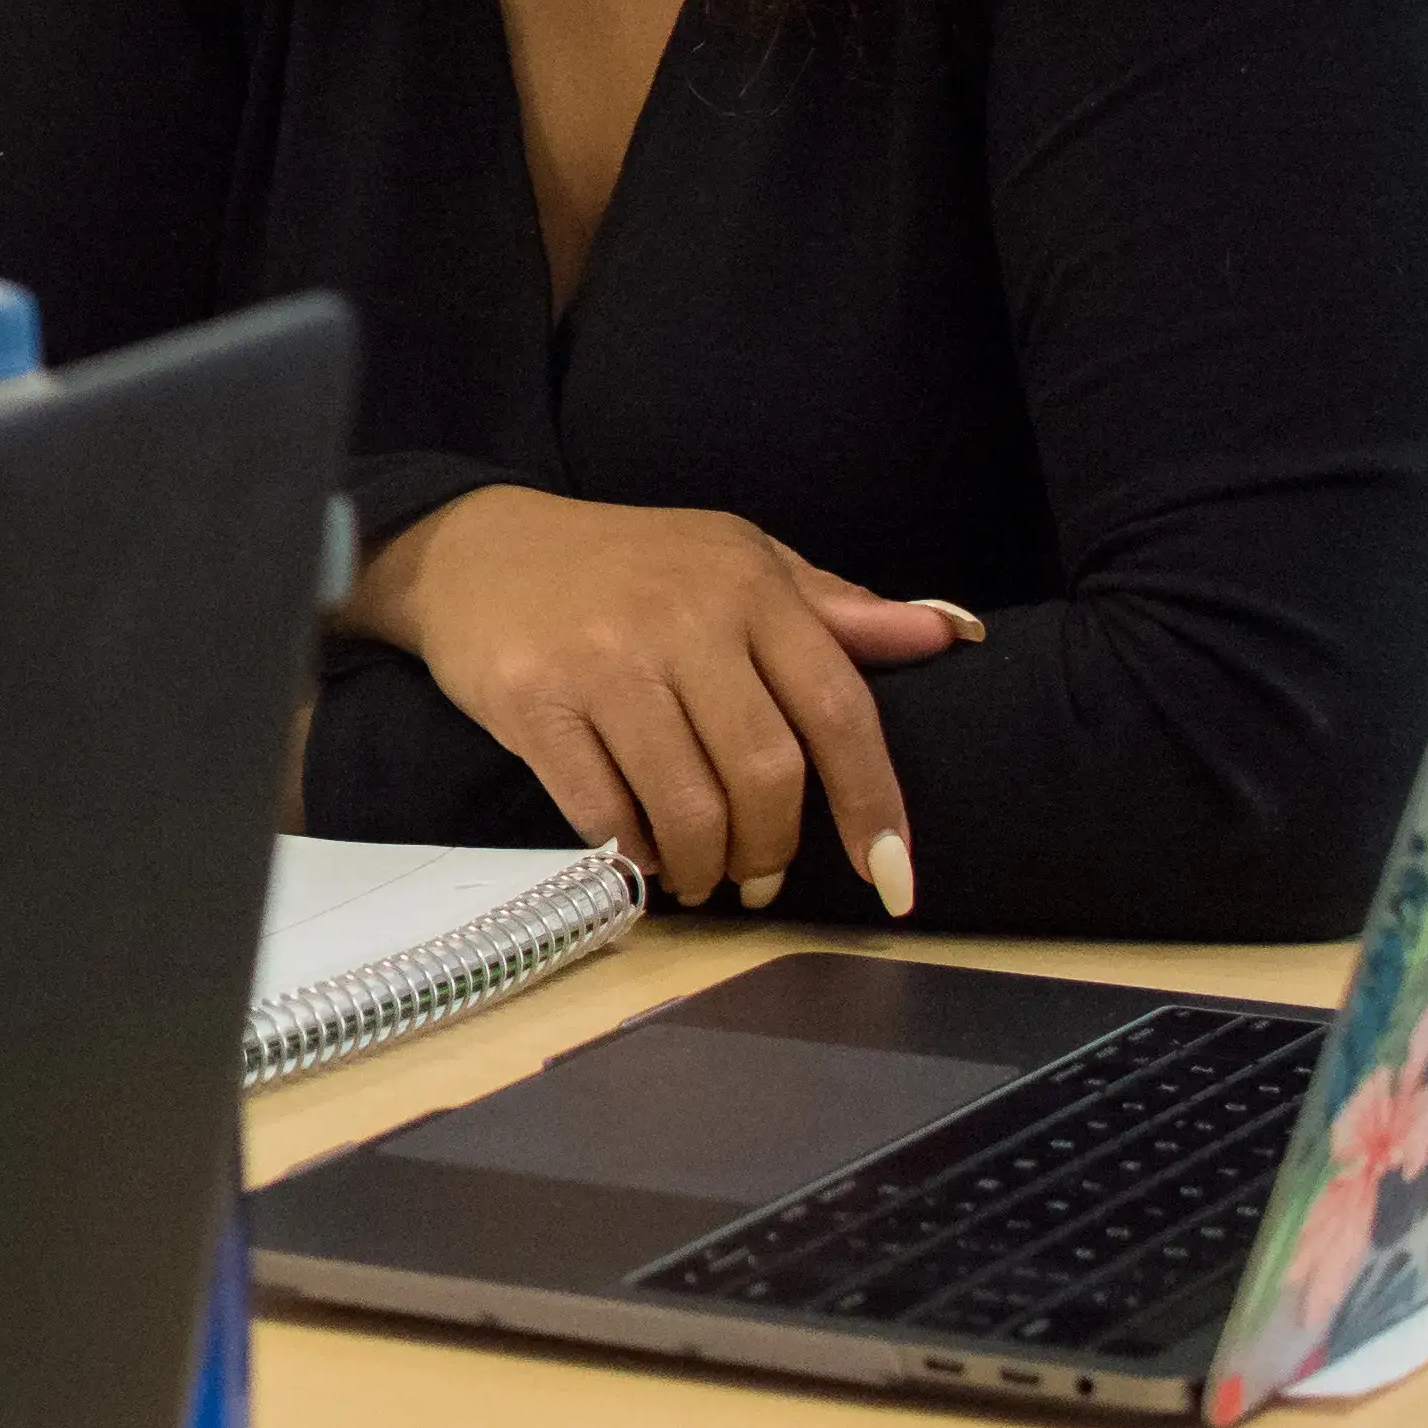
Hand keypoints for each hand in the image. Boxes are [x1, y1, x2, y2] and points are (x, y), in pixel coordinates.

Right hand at [345, 488, 980, 913]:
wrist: (478, 551)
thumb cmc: (629, 565)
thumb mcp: (737, 561)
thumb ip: (835, 609)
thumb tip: (949, 633)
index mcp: (747, 582)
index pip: (836, 706)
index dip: (872, 802)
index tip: (893, 876)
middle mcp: (682, 617)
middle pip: (764, 773)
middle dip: (774, 849)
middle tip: (763, 876)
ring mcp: (604, 661)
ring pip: (687, 806)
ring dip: (706, 867)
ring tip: (704, 876)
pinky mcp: (533, 701)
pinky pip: (603, 812)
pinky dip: (634, 853)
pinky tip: (641, 851)